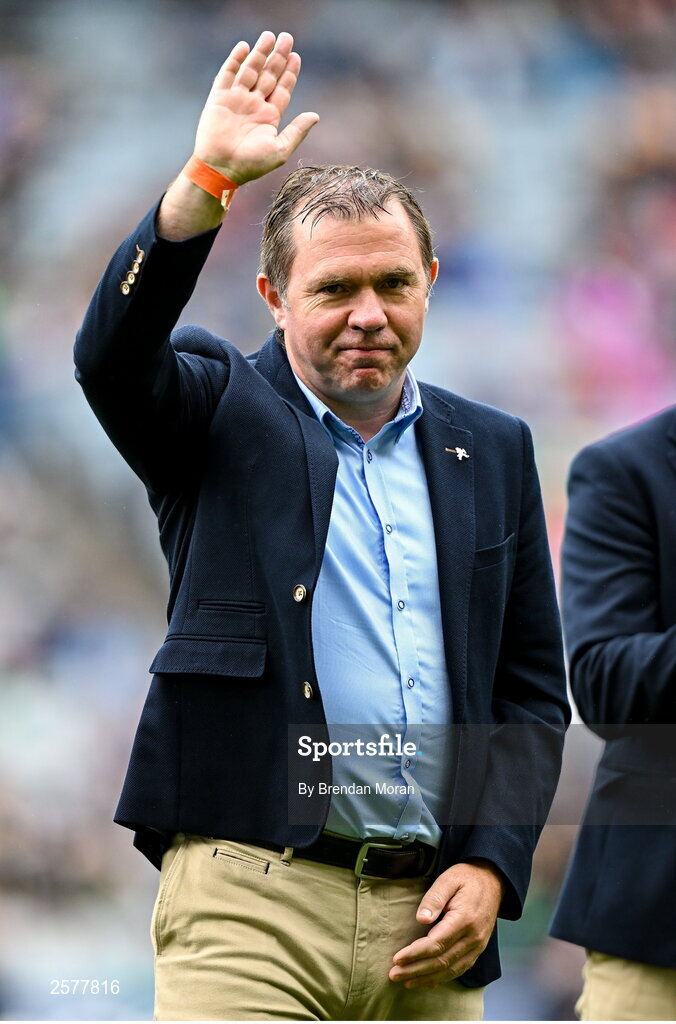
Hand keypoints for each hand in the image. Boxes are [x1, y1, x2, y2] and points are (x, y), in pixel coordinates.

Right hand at [194, 30, 318, 183]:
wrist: (221, 169)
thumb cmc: (251, 164)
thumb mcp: (280, 149)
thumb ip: (297, 131)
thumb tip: (316, 116)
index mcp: (269, 117)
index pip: (282, 89)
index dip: (289, 73)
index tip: (296, 56)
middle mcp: (253, 105)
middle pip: (268, 75)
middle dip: (278, 56)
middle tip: (287, 38)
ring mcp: (236, 100)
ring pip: (250, 70)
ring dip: (259, 53)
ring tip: (269, 36)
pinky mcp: (219, 98)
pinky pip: (228, 74)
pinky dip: (235, 60)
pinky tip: (244, 47)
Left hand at [389, 861, 503, 988]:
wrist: (492, 881)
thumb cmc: (467, 878)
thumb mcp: (448, 879)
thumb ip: (434, 898)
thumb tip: (420, 919)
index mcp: (464, 919)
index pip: (436, 944)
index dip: (415, 954)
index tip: (397, 959)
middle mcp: (473, 938)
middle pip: (441, 961)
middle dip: (416, 970)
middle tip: (394, 975)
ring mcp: (477, 946)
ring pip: (450, 970)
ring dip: (427, 978)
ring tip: (406, 981)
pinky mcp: (477, 950)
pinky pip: (459, 969)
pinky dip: (442, 978)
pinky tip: (427, 980)